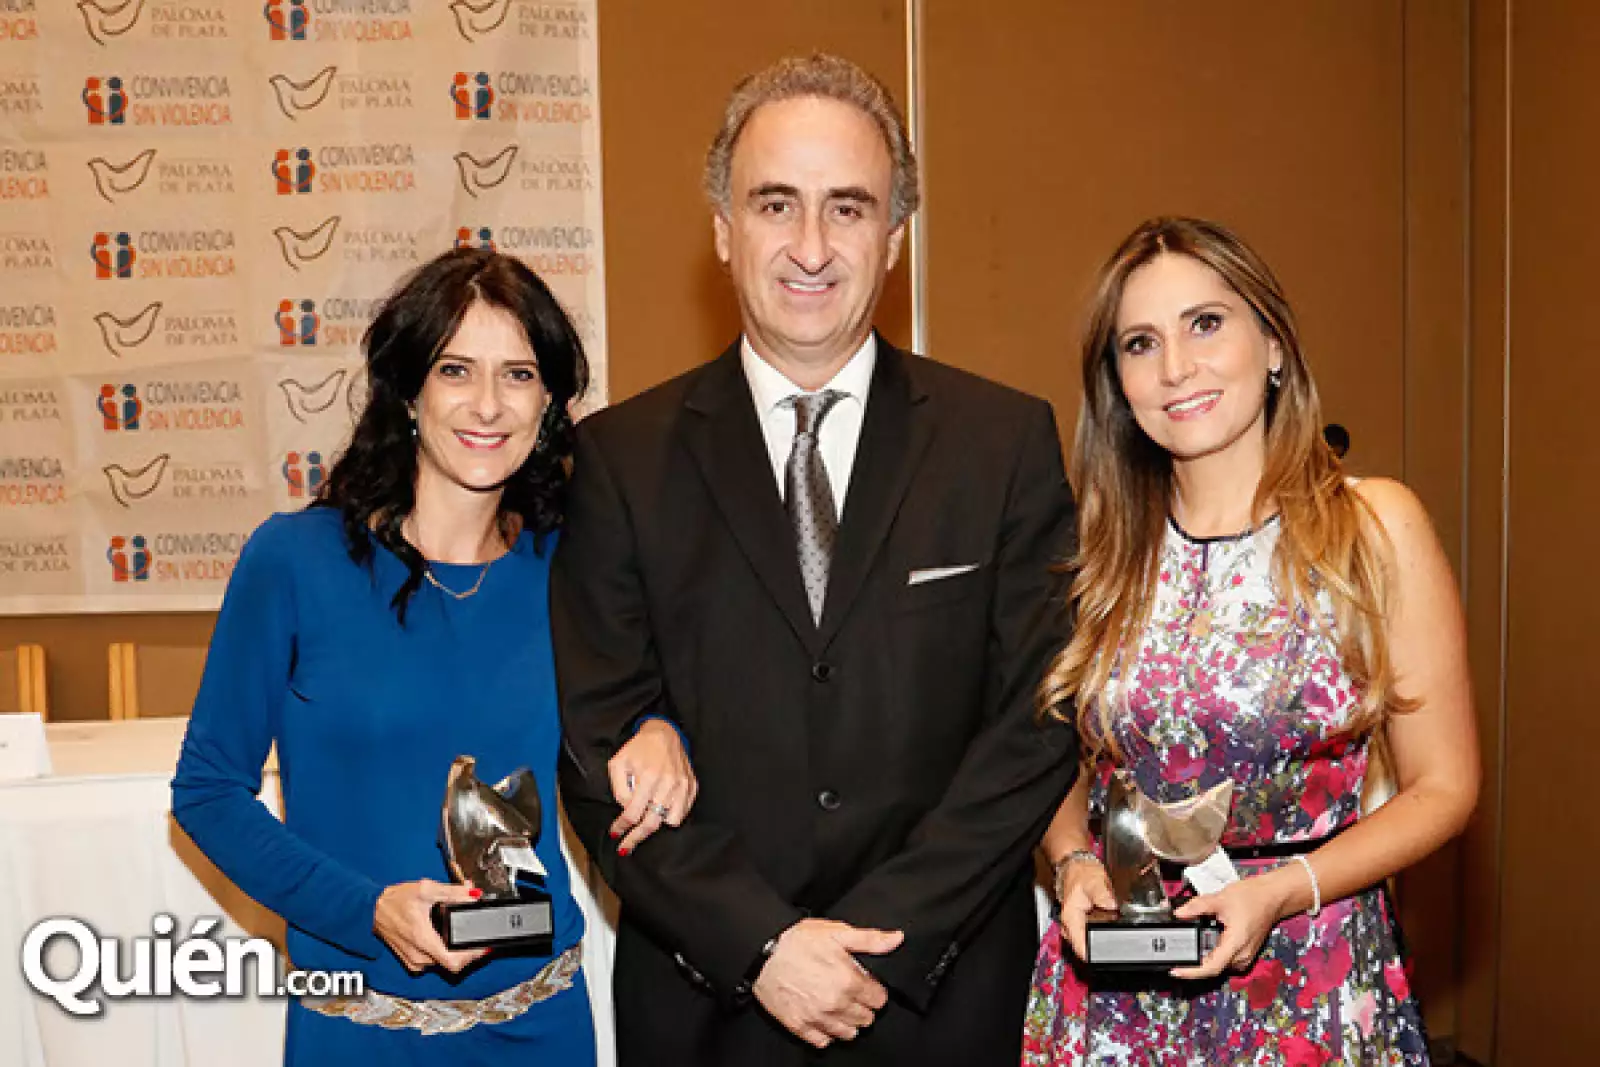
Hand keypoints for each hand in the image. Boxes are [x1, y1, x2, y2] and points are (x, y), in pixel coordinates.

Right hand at [373, 879, 489, 973]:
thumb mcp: (425, 889)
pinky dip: (444, 950)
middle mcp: (419, 956)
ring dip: (456, 948)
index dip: (473, 957)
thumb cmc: (395, 901)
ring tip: (464, 931)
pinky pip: (435, 961)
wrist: (372, 910)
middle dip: (469, 948)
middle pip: (453, 962)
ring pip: (444, 962)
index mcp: (423, 940)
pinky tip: (447, 936)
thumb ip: (452, 892)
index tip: (484, 946)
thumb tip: (473, 894)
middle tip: (478, 933)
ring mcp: (415, 961)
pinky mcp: (413, 962)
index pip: (454, 962)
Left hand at [608, 718, 697, 853]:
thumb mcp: (618, 763)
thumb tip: (626, 810)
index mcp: (648, 777)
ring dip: (656, 822)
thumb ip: (618, 789)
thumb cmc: (639, 748)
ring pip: (670, 821)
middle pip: (651, 823)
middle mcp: (667, 783)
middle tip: (626, 848)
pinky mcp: (691, 786)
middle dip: (636, 838)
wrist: (663, 733)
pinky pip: (683, 812)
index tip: (616, 834)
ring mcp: (682, 786)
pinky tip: (660, 809)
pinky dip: (671, 815)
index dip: (621, 827)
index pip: (633, 813)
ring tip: (647, 816)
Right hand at [753, 919, 902, 1048]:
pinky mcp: (799, 1026)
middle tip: (851, 992)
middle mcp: (836, 1004)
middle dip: (863, 1006)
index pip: (879, 1000)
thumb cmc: (797, 941)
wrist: (762, 952)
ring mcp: (817, 1018)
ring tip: (839, 1005)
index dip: (874, 990)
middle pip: (866, 1019)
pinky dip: (826, 1033)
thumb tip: (896, 939)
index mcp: (849, 981)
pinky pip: (823, 1042)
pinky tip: (823, 1017)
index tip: (866, 983)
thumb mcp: (837, 932)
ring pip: (848, 1033)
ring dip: (848, 1021)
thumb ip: (870, 939)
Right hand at [1055, 855, 1115, 961]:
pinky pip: (1090, 933)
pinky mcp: (1081, 921)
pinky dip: (1101, 932)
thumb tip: (1112, 905)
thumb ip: (1103, 895)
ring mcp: (1075, 924)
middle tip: (1116, 943)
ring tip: (1113, 930)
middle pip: (1085, 947)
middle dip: (1101, 948)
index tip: (1108, 958)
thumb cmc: (1080, 872)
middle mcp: (1070, 924)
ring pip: (1088, 941)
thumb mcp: (1094, 882)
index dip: (1094, 956)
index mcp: (1071, 918)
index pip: (1080, 947)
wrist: (1075, 864)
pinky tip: (1109, 924)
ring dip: (1101, 939)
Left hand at [1169, 869, 1294, 979]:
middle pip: (1212, 967)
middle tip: (1176, 951)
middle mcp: (1241, 955)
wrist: (1273, 897)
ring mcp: (1244, 956)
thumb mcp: (1221, 898)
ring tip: (1188, 943)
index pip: (1211, 968)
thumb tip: (1179, 914)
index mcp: (1236, 945)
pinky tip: (1204, 939)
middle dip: (1193, 960)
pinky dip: (1213, 951)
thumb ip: (1197, 907)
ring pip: (1218, 963)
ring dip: (1203, 955)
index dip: (1192, 972)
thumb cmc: (1253, 897)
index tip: (1176, 971)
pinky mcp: (1244, 952)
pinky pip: (1225, 958)